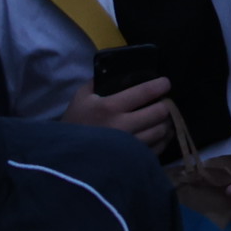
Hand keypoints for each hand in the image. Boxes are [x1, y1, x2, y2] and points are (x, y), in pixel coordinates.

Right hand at [67, 74, 181, 156]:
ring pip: (160, 131)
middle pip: (159, 112)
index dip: (161, 85)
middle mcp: (123, 127)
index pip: (145, 92)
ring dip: (166, 123)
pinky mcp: (131, 162)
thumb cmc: (74, 124)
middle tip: (164, 102)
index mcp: (110, 107)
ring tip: (164, 118)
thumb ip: (98, 81)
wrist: (65, 159)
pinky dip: (162, 140)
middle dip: (165, 105)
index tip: (165, 83)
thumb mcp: (81, 97)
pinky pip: (156, 149)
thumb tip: (115, 69)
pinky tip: (159, 135)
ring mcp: (129, 147)